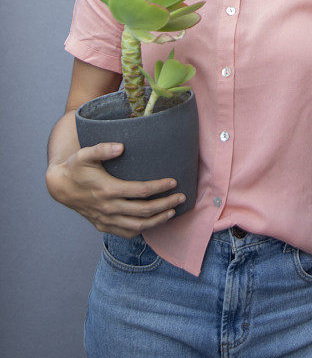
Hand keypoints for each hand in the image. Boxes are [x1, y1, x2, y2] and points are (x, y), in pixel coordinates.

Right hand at [45, 142, 185, 238]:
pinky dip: (142, 229)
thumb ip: (102, 148)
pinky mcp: (103, 226)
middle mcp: (108, 208)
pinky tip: (153, 222)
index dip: (159, 187)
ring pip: (138, 226)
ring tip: (172, 211)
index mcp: (107, 190)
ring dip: (158, 220)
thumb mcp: (85, 153)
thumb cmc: (76, 167)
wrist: (60, 186)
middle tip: (182, 197)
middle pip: (144, 211)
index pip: (141, 191)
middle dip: (166, 204)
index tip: (173, 182)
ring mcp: (106, 219)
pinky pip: (126, 233)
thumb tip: (121, 146)